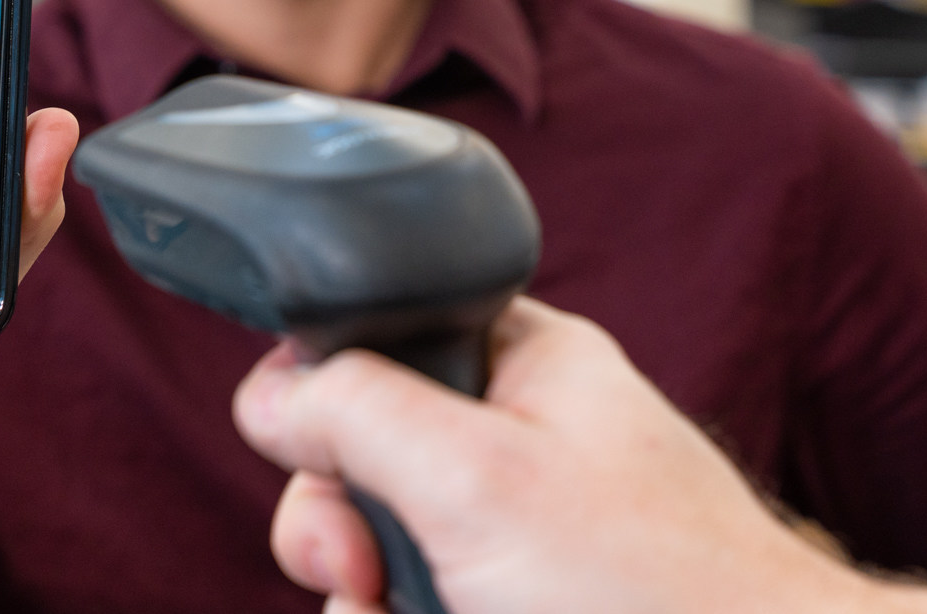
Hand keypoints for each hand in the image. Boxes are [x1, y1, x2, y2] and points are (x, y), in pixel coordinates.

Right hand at [233, 298, 897, 613]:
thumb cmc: (656, 590)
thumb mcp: (477, 479)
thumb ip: (359, 411)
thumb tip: (270, 396)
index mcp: (522, 362)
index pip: (375, 338)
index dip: (321, 403)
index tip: (321, 466)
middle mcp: (517, 440)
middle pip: (355, 462)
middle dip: (336, 532)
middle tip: (366, 575)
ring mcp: (520, 533)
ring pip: (381, 552)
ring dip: (368, 600)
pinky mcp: (519, 598)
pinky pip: (422, 599)